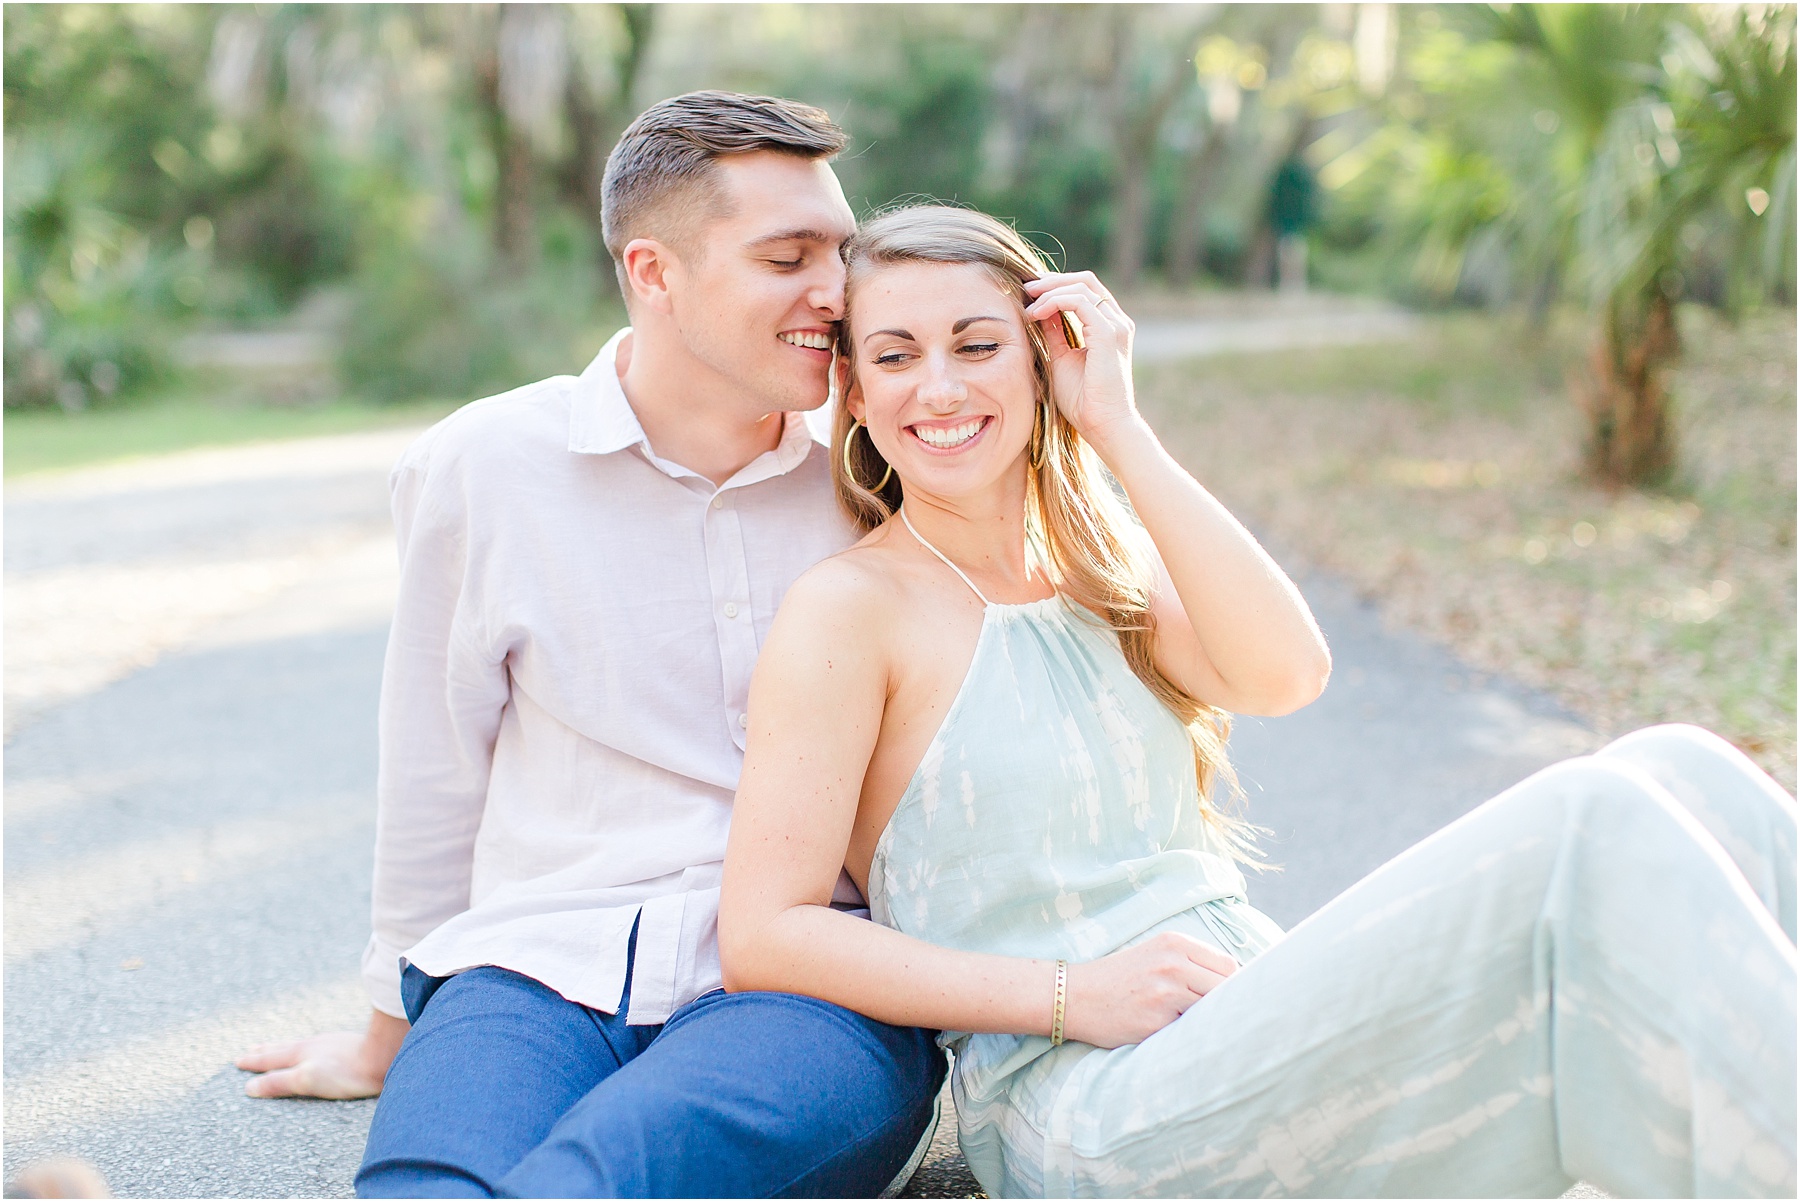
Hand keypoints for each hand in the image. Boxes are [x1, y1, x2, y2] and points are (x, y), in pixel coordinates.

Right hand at [236, 1008, 408, 1098]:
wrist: (384, 1057)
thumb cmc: (346, 1071)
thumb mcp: (306, 1079)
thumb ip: (279, 1082)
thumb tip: (249, 1087)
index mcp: (301, 1053)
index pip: (271, 1058)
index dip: (254, 1061)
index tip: (238, 1061)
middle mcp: (314, 1045)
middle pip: (284, 1048)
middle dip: (266, 1051)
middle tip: (251, 1049)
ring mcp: (332, 1044)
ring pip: (302, 1045)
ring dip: (285, 1048)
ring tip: (277, 1048)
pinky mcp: (348, 1047)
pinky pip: (320, 1046)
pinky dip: (308, 1048)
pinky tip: (317, 1050)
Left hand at [1022, 271, 1140, 446]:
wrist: (1103, 425)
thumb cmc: (1083, 401)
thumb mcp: (1061, 359)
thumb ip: (1054, 333)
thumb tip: (1039, 311)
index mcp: (1108, 327)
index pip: (1085, 290)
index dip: (1056, 285)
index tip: (1029, 293)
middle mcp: (1116, 322)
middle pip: (1085, 280)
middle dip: (1052, 280)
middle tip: (1026, 288)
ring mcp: (1115, 326)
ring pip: (1082, 286)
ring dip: (1050, 290)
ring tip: (1027, 304)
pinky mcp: (1108, 334)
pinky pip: (1080, 302)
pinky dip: (1055, 301)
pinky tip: (1036, 313)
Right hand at [1061, 932, 1236, 1048]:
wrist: (1075, 996)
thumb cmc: (1121, 979)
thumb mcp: (1156, 955)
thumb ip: (1193, 963)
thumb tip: (1241, 985)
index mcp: (1175, 943)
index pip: (1229, 966)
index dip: (1233, 987)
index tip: (1228, 1001)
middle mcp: (1173, 963)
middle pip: (1227, 989)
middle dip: (1227, 1006)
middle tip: (1220, 1020)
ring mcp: (1165, 993)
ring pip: (1212, 1011)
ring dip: (1209, 1023)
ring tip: (1198, 1030)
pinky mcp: (1156, 1022)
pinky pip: (1190, 1032)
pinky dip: (1189, 1037)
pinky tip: (1176, 1036)